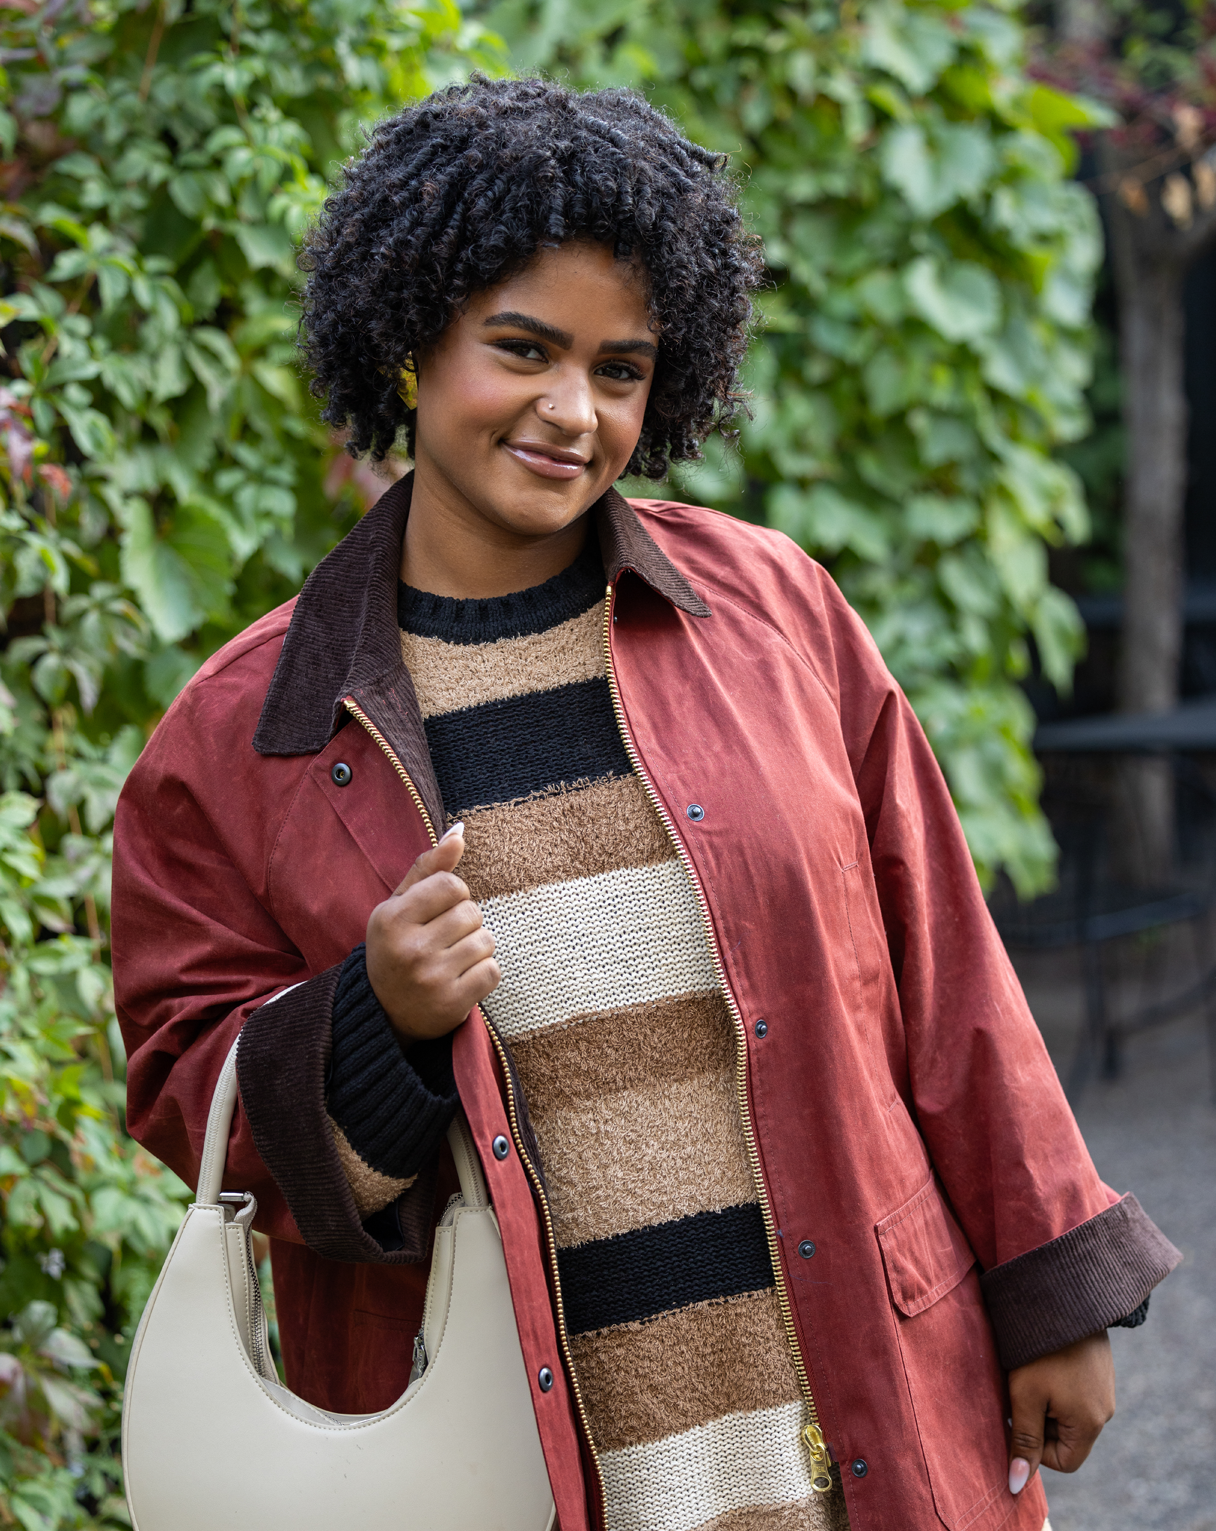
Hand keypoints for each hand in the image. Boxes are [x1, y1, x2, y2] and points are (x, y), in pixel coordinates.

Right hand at [365, 824, 499, 1042]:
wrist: (385, 1013)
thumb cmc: (396, 947)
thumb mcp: (400, 905)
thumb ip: (429, 868)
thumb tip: (459, 832)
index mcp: (391, 918)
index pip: (452, 885)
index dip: (454, 896)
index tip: (439, 912)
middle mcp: (409, 948)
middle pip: (472, 913)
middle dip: (466, 923)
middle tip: (442, 941)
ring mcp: (430, 978)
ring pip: (485, 941)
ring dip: (476, 948)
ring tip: (451, 960)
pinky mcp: (451, 1004)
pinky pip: (492, 972)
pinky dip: (484, 974)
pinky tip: (461, 980)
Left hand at [1007, 1331, 1115, 1494]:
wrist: (1065, 1296)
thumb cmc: (1040, 1349)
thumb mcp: (1025, 1396)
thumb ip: (1023, 1442)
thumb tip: (1017, 1486)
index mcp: (1091, 1423)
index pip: (1064, 1462)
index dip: (1035, 1448)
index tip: (1017, 1418)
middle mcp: (1105, 1410)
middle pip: (1065, 1438)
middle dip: (1038, 1421)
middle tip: (1019, 1391)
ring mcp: (1104, 1388)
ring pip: (1067, 1413)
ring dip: (1044, 1400)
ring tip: (1029, 1372)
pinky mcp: (1098, 1369)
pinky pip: (1074, 1392)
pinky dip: (1054, 1384)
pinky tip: (1041, 1360)